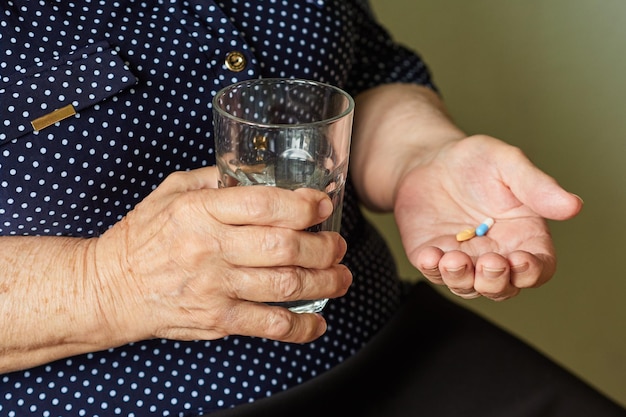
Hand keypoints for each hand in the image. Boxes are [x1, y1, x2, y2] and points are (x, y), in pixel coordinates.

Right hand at [92, 166, 351, 343]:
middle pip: (284, 246)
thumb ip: (213, 178)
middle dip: (324, 246)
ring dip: (324, 282)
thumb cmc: (142, 236)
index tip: (322, 206)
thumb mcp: (171, 192)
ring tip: (341, 277)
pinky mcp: (215, 320)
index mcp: (199, 211)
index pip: (264, 205)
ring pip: (285, 285)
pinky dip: (301, 327)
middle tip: (338, 245)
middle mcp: (209, 248)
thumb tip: (259, 171)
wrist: (108, 287)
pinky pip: (268, 325)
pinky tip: (318, 321)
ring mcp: (214, 287)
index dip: (303, 206)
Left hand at [393, 135, 582, 300]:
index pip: (538, 267)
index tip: (521, 260)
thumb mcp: (508, 164)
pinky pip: (432, 272)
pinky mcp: (432, 256)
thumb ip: (537, 186)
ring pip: (467, 286)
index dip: (533, 271)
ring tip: (452, 259)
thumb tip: (573, 205)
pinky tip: (429, 256)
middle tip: (487, 262)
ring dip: (461, 279)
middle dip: (495, 281)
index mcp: (523, 236)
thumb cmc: (475, 161)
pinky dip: (431, 269)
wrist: (429, 160)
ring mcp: (462, 259)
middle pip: (502, 287)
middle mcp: (495, 254)